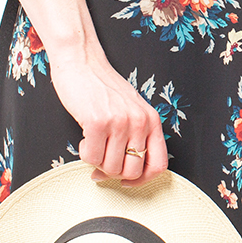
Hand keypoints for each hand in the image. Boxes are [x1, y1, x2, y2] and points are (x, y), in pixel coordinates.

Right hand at [5, 0, 168, 186]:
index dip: (142, 180)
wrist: (82, 61)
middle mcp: (140, 122)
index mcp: (152, 120)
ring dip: (97, 163)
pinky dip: (84, 153)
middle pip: (132, 171)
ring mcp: (120, 122)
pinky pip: (91, 157)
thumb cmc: (102, 88)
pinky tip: (84, 139)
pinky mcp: (98, 121)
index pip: (159, 165)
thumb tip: (124, 174)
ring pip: (110, 168)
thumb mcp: (131, 110)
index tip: (126, 181)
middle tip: (100, 163)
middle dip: (113, 172)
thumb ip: (135, 136)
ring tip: (92, 145)